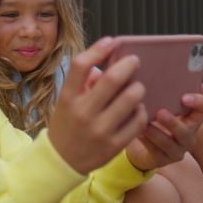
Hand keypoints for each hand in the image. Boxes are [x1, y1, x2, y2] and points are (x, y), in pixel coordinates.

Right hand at [48, 37, 148, 174]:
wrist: (61, 160)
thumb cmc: (67, 123)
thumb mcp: (66, 100)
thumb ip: (84, 82)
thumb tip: (109, 65)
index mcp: (68, 97)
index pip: (81, 65)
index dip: (98, 49)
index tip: (111, 41)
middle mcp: (82, 112)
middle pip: (112, 79)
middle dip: (129, 64)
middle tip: (135, 60)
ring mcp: (99, 130)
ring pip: (131, 98)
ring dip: (138, 88)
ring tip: (137, 87)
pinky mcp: (114, 145)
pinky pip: (138, 120)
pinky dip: (141, 111)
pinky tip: (137, 108)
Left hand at [125, 84, 202, 170]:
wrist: (146, 146)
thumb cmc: (155, 120)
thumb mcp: (163, 103)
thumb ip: (170, 90)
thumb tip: (179, 70)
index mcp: (192, 118)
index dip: (199, 102)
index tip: (185, 97)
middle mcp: (188, 135)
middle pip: (187, 130)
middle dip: (173, 122)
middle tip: (160, 112)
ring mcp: (176, 150)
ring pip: (169, 143)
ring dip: (156, 133)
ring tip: (143, 124)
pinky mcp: (162, 160)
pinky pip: (154, 152)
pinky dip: (145, 141)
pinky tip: (137, 133)